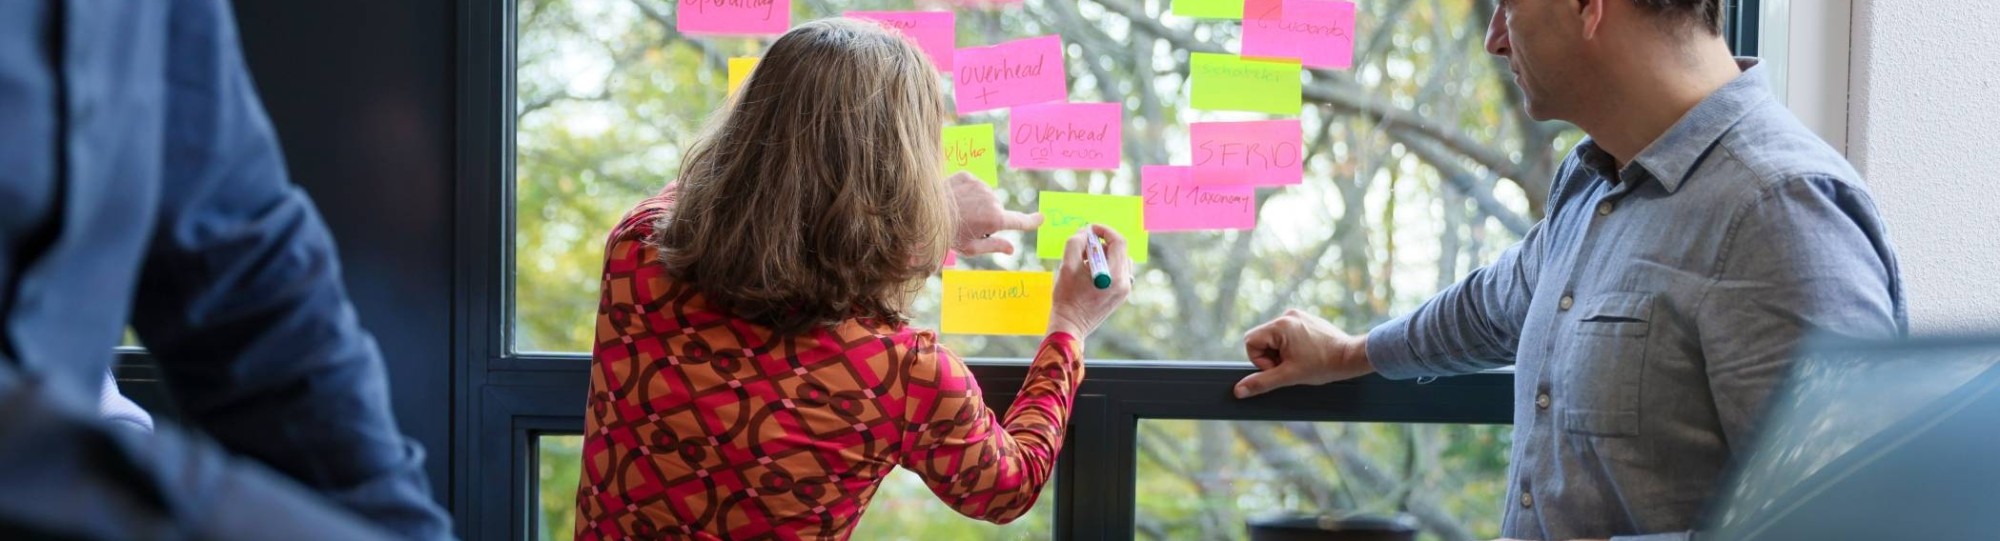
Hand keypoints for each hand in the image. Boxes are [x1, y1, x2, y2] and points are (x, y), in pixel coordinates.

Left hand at [948, 172, 1042, 254]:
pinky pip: (974, 185)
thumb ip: (994, 246)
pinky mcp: (968, 176)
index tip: (1041, 218)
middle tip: (968, 224)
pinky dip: (968, 191)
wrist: (924, 213)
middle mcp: (992, 199)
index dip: (1032, 221)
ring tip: (959, 211)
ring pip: (986, 196)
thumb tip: (1012, 249)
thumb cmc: (947, 235)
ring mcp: (980, 185)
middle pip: (997, 210)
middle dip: (988, 217)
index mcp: (995, 219)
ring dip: (977, 203)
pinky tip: (956, 199)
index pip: (1020, 221)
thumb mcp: (971, 248)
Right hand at [1047, 224, 1131, 338]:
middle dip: (1102, 242)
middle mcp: (1124, 282)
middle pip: (1120, 250)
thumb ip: (1076, 243)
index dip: (1104, 230)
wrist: (1070, 326)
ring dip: (1103, 254)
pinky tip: (1089, 272)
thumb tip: (1086, 231)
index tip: (1091, 228)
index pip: (1118, 242)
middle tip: (1083, 245)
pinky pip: (1117, 271)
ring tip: (1085, 261)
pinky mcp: (1120, 295)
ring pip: (1119, 260)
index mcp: (1114, 275)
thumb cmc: (1066, 298)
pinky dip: (1105, 265)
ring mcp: (1124, 290)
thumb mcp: (1067, 266)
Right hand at [1234, 309, 1373, 398]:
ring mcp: (1297, 316)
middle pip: (1262, 339)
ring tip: (1300, 360)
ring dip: (1281, 352)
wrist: (1351, 357)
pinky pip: (1286, 334)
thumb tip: (1238, 390)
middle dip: (1271, 356)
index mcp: (1280, 325)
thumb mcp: (1289, 376)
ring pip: (1274, 338)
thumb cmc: (1323, 365)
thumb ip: (1262, 382)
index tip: (1279, 367)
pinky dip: (1291, 346)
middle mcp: (1287, 315)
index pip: (1250, 342)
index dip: (1260, 360)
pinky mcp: (1305, 320)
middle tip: (1290, 366)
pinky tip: (1306, 354)